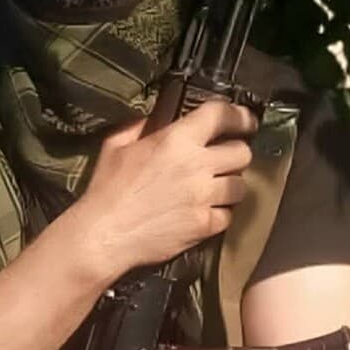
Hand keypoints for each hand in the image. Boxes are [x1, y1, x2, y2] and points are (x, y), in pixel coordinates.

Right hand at [78, 100, 257, 273]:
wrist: (105, 234)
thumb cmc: (107, 189)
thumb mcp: (116, 145)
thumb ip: (140, 125)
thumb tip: (156, 119)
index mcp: (176, 140)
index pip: (222, 115)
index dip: (239, 114)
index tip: (244, 119)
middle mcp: (196, 165)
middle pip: (242, 152)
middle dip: (235, 152)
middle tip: (224, 157)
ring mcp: (204, 197)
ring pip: (241, 185)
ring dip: (230, 183)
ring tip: (216, 186)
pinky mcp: (204, 225)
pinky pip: (229, 215)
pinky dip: (220, 212)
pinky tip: (205, 210)